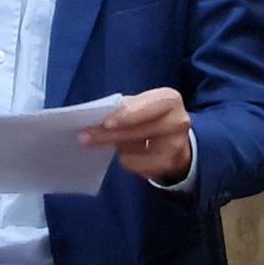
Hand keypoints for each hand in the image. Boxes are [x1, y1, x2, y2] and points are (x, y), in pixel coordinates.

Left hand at [78, 87, 193, 184]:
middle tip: (84, 137)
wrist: (174, 141)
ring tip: (106, 141)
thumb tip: (95, 119)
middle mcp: (178, 121)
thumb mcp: (140, 105)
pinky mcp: (168, 164)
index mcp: (169, 99)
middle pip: (137, 130)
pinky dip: (126, 159)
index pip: (148, 106)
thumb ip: (122, 108)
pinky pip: (134, 163)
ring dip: (115, 146)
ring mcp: (176, 145)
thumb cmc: (149, 117)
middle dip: (108, 134)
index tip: (106, 123)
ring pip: (133, 149)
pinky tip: (128, 153)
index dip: (127, 115)